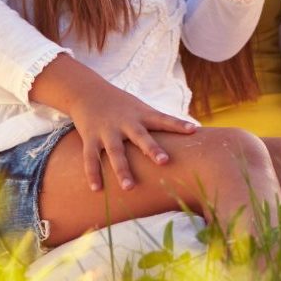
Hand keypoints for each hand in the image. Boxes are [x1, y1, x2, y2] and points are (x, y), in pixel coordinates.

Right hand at [66, 78, 200, 194]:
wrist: (87, 91)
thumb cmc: (121, 105)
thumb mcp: (140, 108)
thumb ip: (159, 122)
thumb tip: (191, 134)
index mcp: (141, 114)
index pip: (163, 119)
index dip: (178, 125)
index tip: (193, 130)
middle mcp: (125, 122)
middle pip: (140, 136)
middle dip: (152, 149)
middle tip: (164, 162)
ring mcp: (107, 131)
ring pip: (115, 151)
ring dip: (122, 169)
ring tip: (129, 187)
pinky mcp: (90, 138)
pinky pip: (91, 158)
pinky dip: (93, 173)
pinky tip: (96, 189)